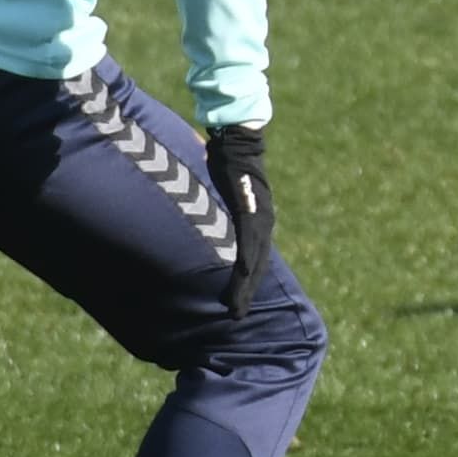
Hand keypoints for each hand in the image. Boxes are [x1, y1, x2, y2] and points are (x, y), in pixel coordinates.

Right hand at [202, 124, 273, 310]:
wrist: (240, 139)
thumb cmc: (227, 164)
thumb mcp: (221, 195)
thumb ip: (215, 213)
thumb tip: (195, 225)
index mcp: (255, 222)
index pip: (252, 260)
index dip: (245, 283)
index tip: (236, 305)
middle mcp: (262, 223)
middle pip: (257, 267)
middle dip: (246, 293)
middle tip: (235, 318)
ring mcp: (259, 218)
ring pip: (254, 261)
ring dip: (245, 286)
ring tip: (235, 309)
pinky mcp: (251, 211)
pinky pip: (248, 243)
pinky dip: (245, 265)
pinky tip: (239, 281)